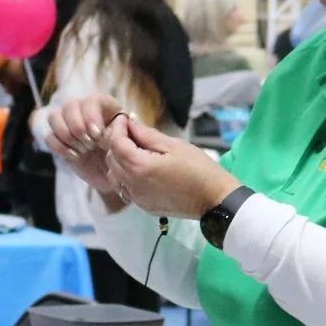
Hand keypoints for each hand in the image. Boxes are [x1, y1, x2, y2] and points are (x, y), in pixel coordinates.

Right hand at [40, 95, 129, 198]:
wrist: (115, 173)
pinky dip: (60, 147)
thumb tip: (114, 125)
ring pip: (54, 117)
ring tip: (83, 150)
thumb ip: (123, 131)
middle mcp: (83, 109)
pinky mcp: (59, 139)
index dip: (91, 116)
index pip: (90, 100)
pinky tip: (75, 156)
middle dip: (77, 127)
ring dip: (66, 135)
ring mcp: (68, 123)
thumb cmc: (125, 153)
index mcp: (103, 104)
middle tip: (90, 145)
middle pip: (69, 105)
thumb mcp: (128, 142)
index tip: (97, 135)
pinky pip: (49, 136)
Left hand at [104, 117, 238, 219]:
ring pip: (115, 176)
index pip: (116, 143)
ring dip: (120, 161)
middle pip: (111, 160)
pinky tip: (143, 169)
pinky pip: (125, 189)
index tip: (124, 119)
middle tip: (132, 133)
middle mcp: (133, 185)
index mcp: (140, 167)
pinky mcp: (144, 206)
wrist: (214, 200)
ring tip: (137, 152)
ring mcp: (137, 198)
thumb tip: (131, 123)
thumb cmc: (199, 170)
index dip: (117, 128)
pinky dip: (127, 176)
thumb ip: (148, 135)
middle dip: (117, 143)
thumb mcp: (175, 145)